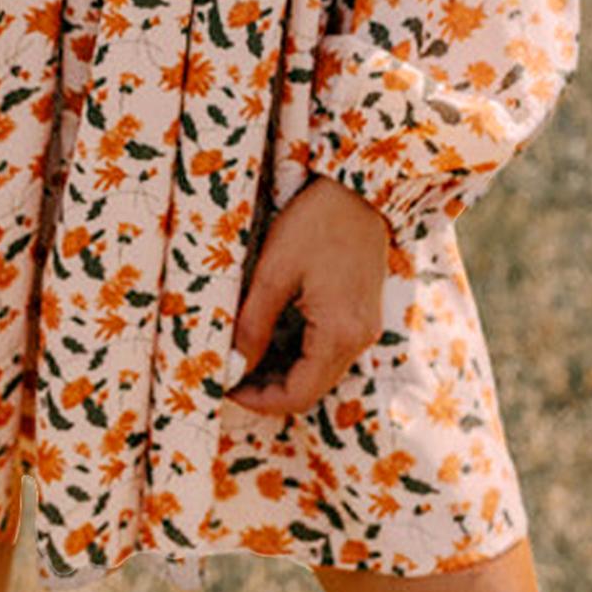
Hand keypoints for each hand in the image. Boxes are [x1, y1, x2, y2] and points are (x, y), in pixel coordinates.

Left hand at [224, 176, 390, 418]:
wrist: (359, 190)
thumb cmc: (316, 222)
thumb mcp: (275, 271)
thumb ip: (255, 323)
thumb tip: (235, 363)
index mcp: (339, 333)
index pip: (299, 395)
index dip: (260, 401)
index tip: (226, 388)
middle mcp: (359, 339)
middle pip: (312, 389)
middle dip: (269, 390)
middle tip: (231, 375)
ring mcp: (365, 327)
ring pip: (321, 372)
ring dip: (284, 373)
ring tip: (245, 358)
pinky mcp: (363, 314)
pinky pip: (331, 351)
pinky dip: (301, 356)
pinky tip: (273, 340)